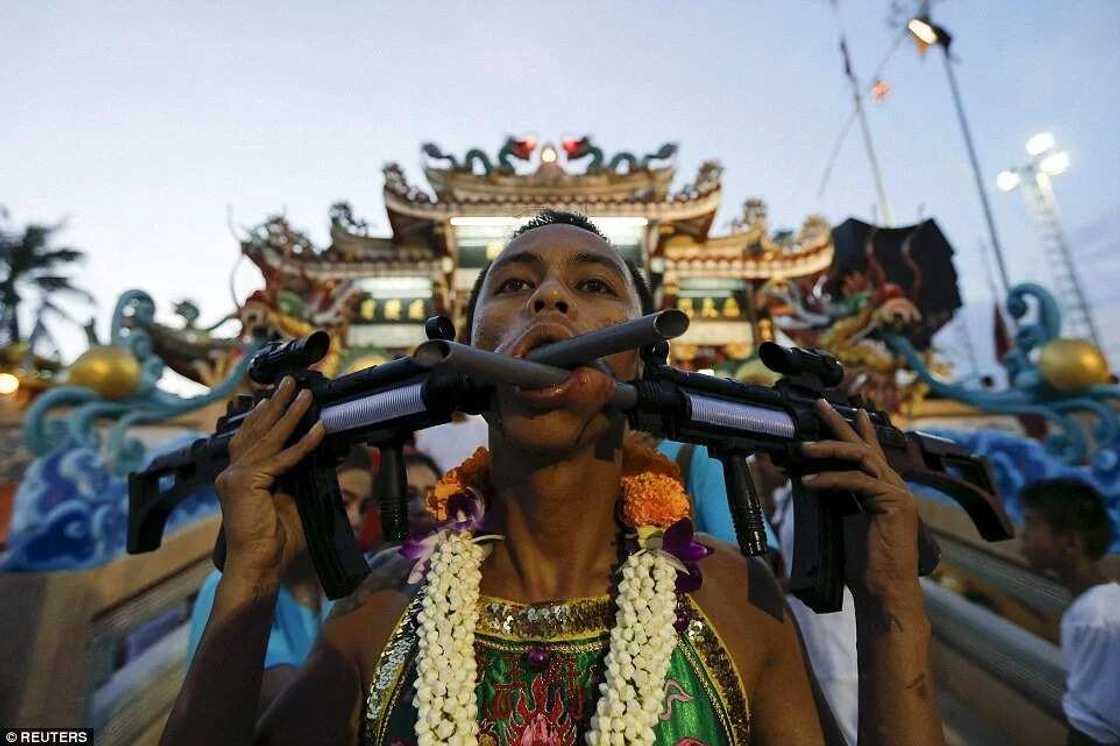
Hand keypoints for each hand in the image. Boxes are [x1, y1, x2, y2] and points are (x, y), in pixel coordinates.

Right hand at [214, 377, 325, 580]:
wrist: (260, 565)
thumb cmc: (276, 541)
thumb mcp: (293, 501)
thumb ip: (301, 478)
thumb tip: (325, 455)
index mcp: (239, 475)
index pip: (252, 437)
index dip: (265, 415)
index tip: (276, 395)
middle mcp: (232, 472)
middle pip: (256, 430)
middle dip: (275, 403)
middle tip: (290, 381)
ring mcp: (235, 476)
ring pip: (268, 438)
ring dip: (289, 412)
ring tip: (304, 393)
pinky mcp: (245, 483)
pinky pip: (281, 459)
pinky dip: (302, 443)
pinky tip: (318, 428)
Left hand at [800, 399, 919, 602]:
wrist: (883, 590)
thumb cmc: (863, 564)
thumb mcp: (843, 522)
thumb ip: (835, 499)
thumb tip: (807, 479)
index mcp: (884, 490)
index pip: (868, 452)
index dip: (856, 430)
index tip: (842, 410)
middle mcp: (894, 486)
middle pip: (864, 446)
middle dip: (840, 424)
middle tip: (820, 405)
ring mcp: (898, 493)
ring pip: (860, 457)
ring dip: (828, 449)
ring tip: (802, 448)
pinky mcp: (894, 502)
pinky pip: (857, 481)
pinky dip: (830, 478)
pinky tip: (809, 481)